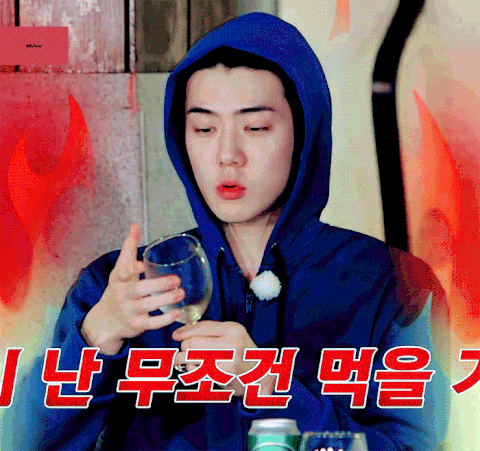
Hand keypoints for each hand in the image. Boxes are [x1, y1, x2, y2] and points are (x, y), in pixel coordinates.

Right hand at [81, 223, 185, 354]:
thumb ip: (129, 248)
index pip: (123, 272)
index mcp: (119, 279)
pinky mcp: (137, 325)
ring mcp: (130, 311)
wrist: (105, 321)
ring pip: (147, 306)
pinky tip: (176, 312)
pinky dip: (164, 320)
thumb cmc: (118, 289)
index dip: (131, 268)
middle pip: (139, 290)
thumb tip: (135, 225)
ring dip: (165, 300)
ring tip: (181, 293)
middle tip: (176, 279)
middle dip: (158, 285)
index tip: (141, 264)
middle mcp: (123, 295)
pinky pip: (151, 324)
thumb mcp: (120, 269)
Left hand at [172, 321, 275, 396]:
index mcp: (233, 329)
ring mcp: (227, 360)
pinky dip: (192, 371)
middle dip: (184, 348)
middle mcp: (231, 342)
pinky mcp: (222, 376)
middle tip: (186, 351)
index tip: (176, 335)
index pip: (202, 327)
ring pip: (191, 357)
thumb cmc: (244, 355)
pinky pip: (196, 371)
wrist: (262, 377)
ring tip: (189, 361)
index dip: (185, 331)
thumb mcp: (233, 336)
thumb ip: (212, 331)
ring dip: (184, 360)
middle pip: (192, 342)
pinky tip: (199, 370)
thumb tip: (183, 332)